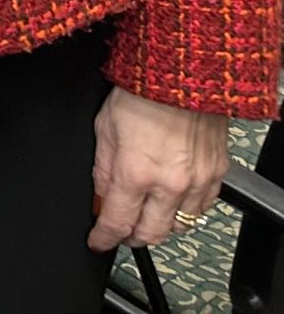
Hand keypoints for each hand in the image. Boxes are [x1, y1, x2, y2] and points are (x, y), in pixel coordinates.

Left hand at [90, 85, 228, 250]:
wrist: (181, 74)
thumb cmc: (140, 92)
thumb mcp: (104, 128)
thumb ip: (103, 169)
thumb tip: (101, 196)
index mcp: (136, 173)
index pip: (118, 222)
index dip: (104, 237)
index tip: (98, 240)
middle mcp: (170, 184)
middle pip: (152, 234)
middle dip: (132, 238)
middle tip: (120, 232)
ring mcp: (197, 181)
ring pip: (180, 226)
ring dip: (160, 226)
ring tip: (145, 215)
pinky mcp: (217, 174)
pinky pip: (203, 208)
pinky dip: (186, 211)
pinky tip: (172, 201)